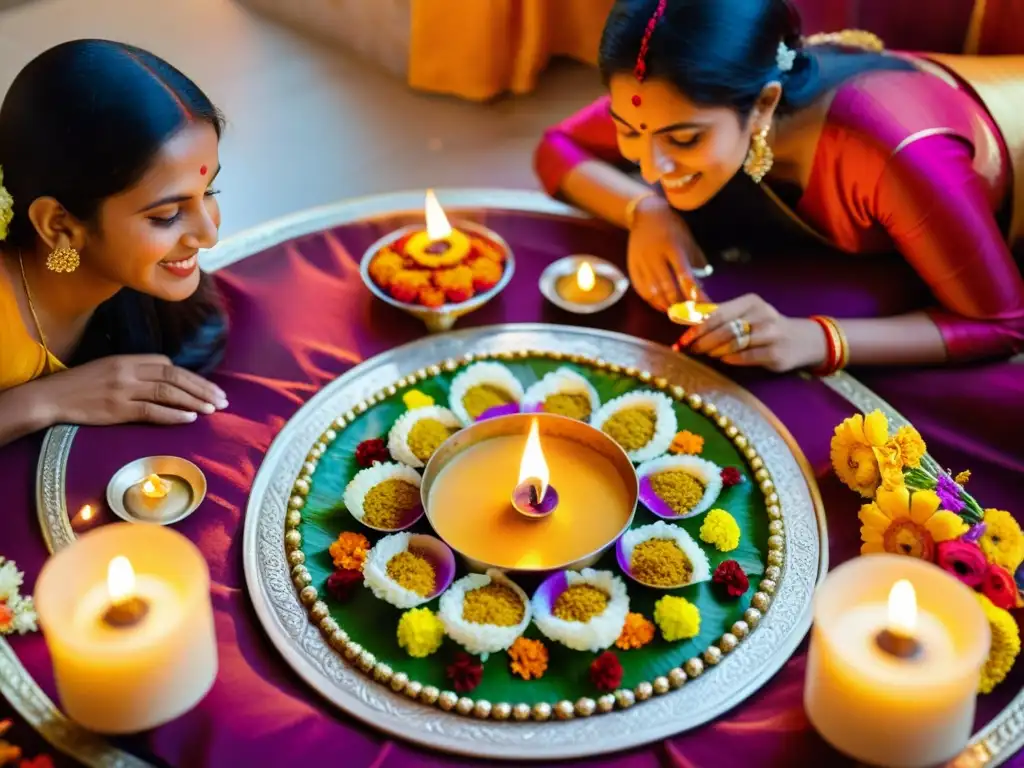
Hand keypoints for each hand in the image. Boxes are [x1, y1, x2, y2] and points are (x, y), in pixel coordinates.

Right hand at [33, 355, 227, 426]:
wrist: (50, 397)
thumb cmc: (81, 385)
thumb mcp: (109, 369)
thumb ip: (136, 372)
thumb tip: (166, 381)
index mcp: (127, 359)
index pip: (167, 364)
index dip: (190, 376)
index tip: (207, 387)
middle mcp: (128, 371)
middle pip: (173, 376)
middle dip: (201, 388)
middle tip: (222, 399)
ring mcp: (123, 390)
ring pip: (167, 392)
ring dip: (194, 401)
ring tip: (213, 409)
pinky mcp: (117, 409)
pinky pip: (151, 411)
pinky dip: (173, 414)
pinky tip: (190, 418)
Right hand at [627, 195, 702, 311]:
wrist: (645, 215)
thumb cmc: (672, 227)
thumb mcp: (689, 240)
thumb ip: (696, 262)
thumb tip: (701, 287)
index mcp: (673, 248)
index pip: (685, 277)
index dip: (695, 295)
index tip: (704, 308)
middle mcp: (655, 257)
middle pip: (668, 288)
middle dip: (680, 305)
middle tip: (690, 315)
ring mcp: (641, 263)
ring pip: (653, 292)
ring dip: (666, 306)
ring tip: (677, 313)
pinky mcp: (632, 267)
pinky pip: (641, 290)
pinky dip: (652, 302)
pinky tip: (661, 306)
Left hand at [678, 294, 827, 372]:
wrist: (801, 340)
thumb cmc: (765, 326)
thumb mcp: (747, 314)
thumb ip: (721, 315)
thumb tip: (687, 318)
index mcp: (751, 302)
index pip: (718, 314)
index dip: (698, 328)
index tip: (683, 339)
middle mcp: (763, 315)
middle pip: (725, 329)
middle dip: (703, 341)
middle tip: (691, 350)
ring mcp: (771, 334)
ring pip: (735, 343)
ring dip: (715, 350)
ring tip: (706, 355)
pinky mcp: (776, 353)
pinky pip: (747, 357)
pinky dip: (732, 359)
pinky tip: (724, 360)